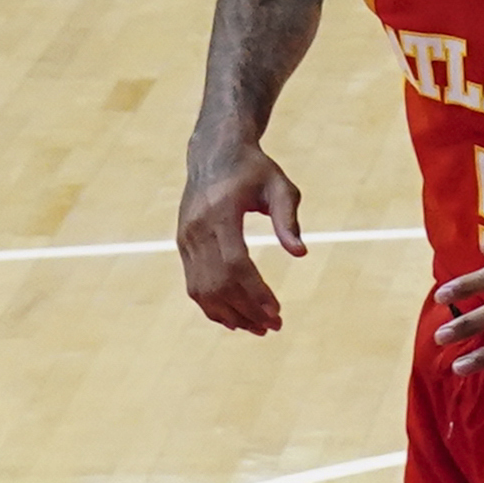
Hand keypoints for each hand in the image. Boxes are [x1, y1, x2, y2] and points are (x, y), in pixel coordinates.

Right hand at [176, 141, 304, 332]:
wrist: (215, 153)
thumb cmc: (254, 169)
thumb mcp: (279, 185)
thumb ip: (288, 217)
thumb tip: (300, 253)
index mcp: (220, 213)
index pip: (236, 263)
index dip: (255, 292)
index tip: (277, 311)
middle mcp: (197, 229)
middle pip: (218, 283)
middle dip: (246, 310)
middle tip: (274, 326)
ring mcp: (186, 239)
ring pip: (202, 290)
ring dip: (230, 314)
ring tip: (258, 329)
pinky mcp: (183, 245)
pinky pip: (194, 285)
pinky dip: (212, 306)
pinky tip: (234, 320)